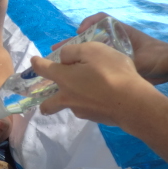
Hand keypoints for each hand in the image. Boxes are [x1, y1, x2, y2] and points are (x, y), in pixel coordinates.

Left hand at [30, 42, 150, 125]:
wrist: (134, 103)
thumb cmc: (112, 72)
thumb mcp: (93, 50)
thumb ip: (73, 51)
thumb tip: (64, 58)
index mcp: (64, 79)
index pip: (43, 70)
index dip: (37, 63)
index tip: (34, 61)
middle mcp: (68, 97)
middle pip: (48, 104)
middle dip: (44, 101)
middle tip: (49, 95)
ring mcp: (81, 111)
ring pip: (70, 105)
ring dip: (73, 98)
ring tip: (89, 88)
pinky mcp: (96, 118)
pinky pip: (87, 108)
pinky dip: (91, 102)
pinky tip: (104, 95)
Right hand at [57, 12, 167, 84]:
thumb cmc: (158, 56)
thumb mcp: (141, 56)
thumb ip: (125, 60)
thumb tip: (101, 57)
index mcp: (120, 31)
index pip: (99, 19)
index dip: (87, 23)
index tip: (79, 32)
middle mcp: (114, 40)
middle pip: (89, 38)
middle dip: (72, 44)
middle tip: (55, 50)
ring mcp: (113, 53)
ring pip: (90, 53)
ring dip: (75, 58)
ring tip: (59, 66)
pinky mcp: (114, 65)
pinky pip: (95, 65)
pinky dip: (84, 69)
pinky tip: (74, 78)